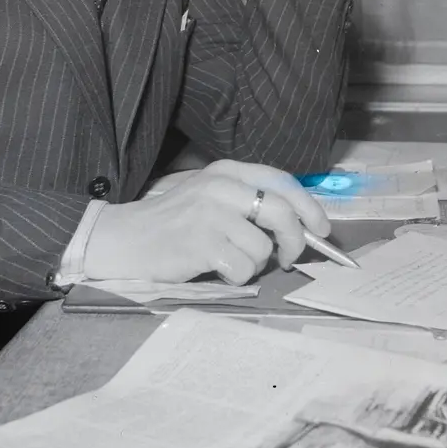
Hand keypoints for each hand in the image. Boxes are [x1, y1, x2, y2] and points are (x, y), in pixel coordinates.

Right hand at [82, 160, 331, 284]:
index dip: (309, 206)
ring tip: (229, 260)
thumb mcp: (210, 196)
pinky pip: (243, 268)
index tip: (321, 229)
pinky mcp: (202, 243)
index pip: (282, 181)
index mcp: (226, 171)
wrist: (125, 239)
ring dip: (254, 264)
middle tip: (286, 259)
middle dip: (294, 242)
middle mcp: (220, 186)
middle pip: (282, 213)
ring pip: (263, 248)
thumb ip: (248, 201)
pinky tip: (215, 268)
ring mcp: (210, 214)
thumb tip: (299, 225)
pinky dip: (236, 276)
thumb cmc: (173, 222)